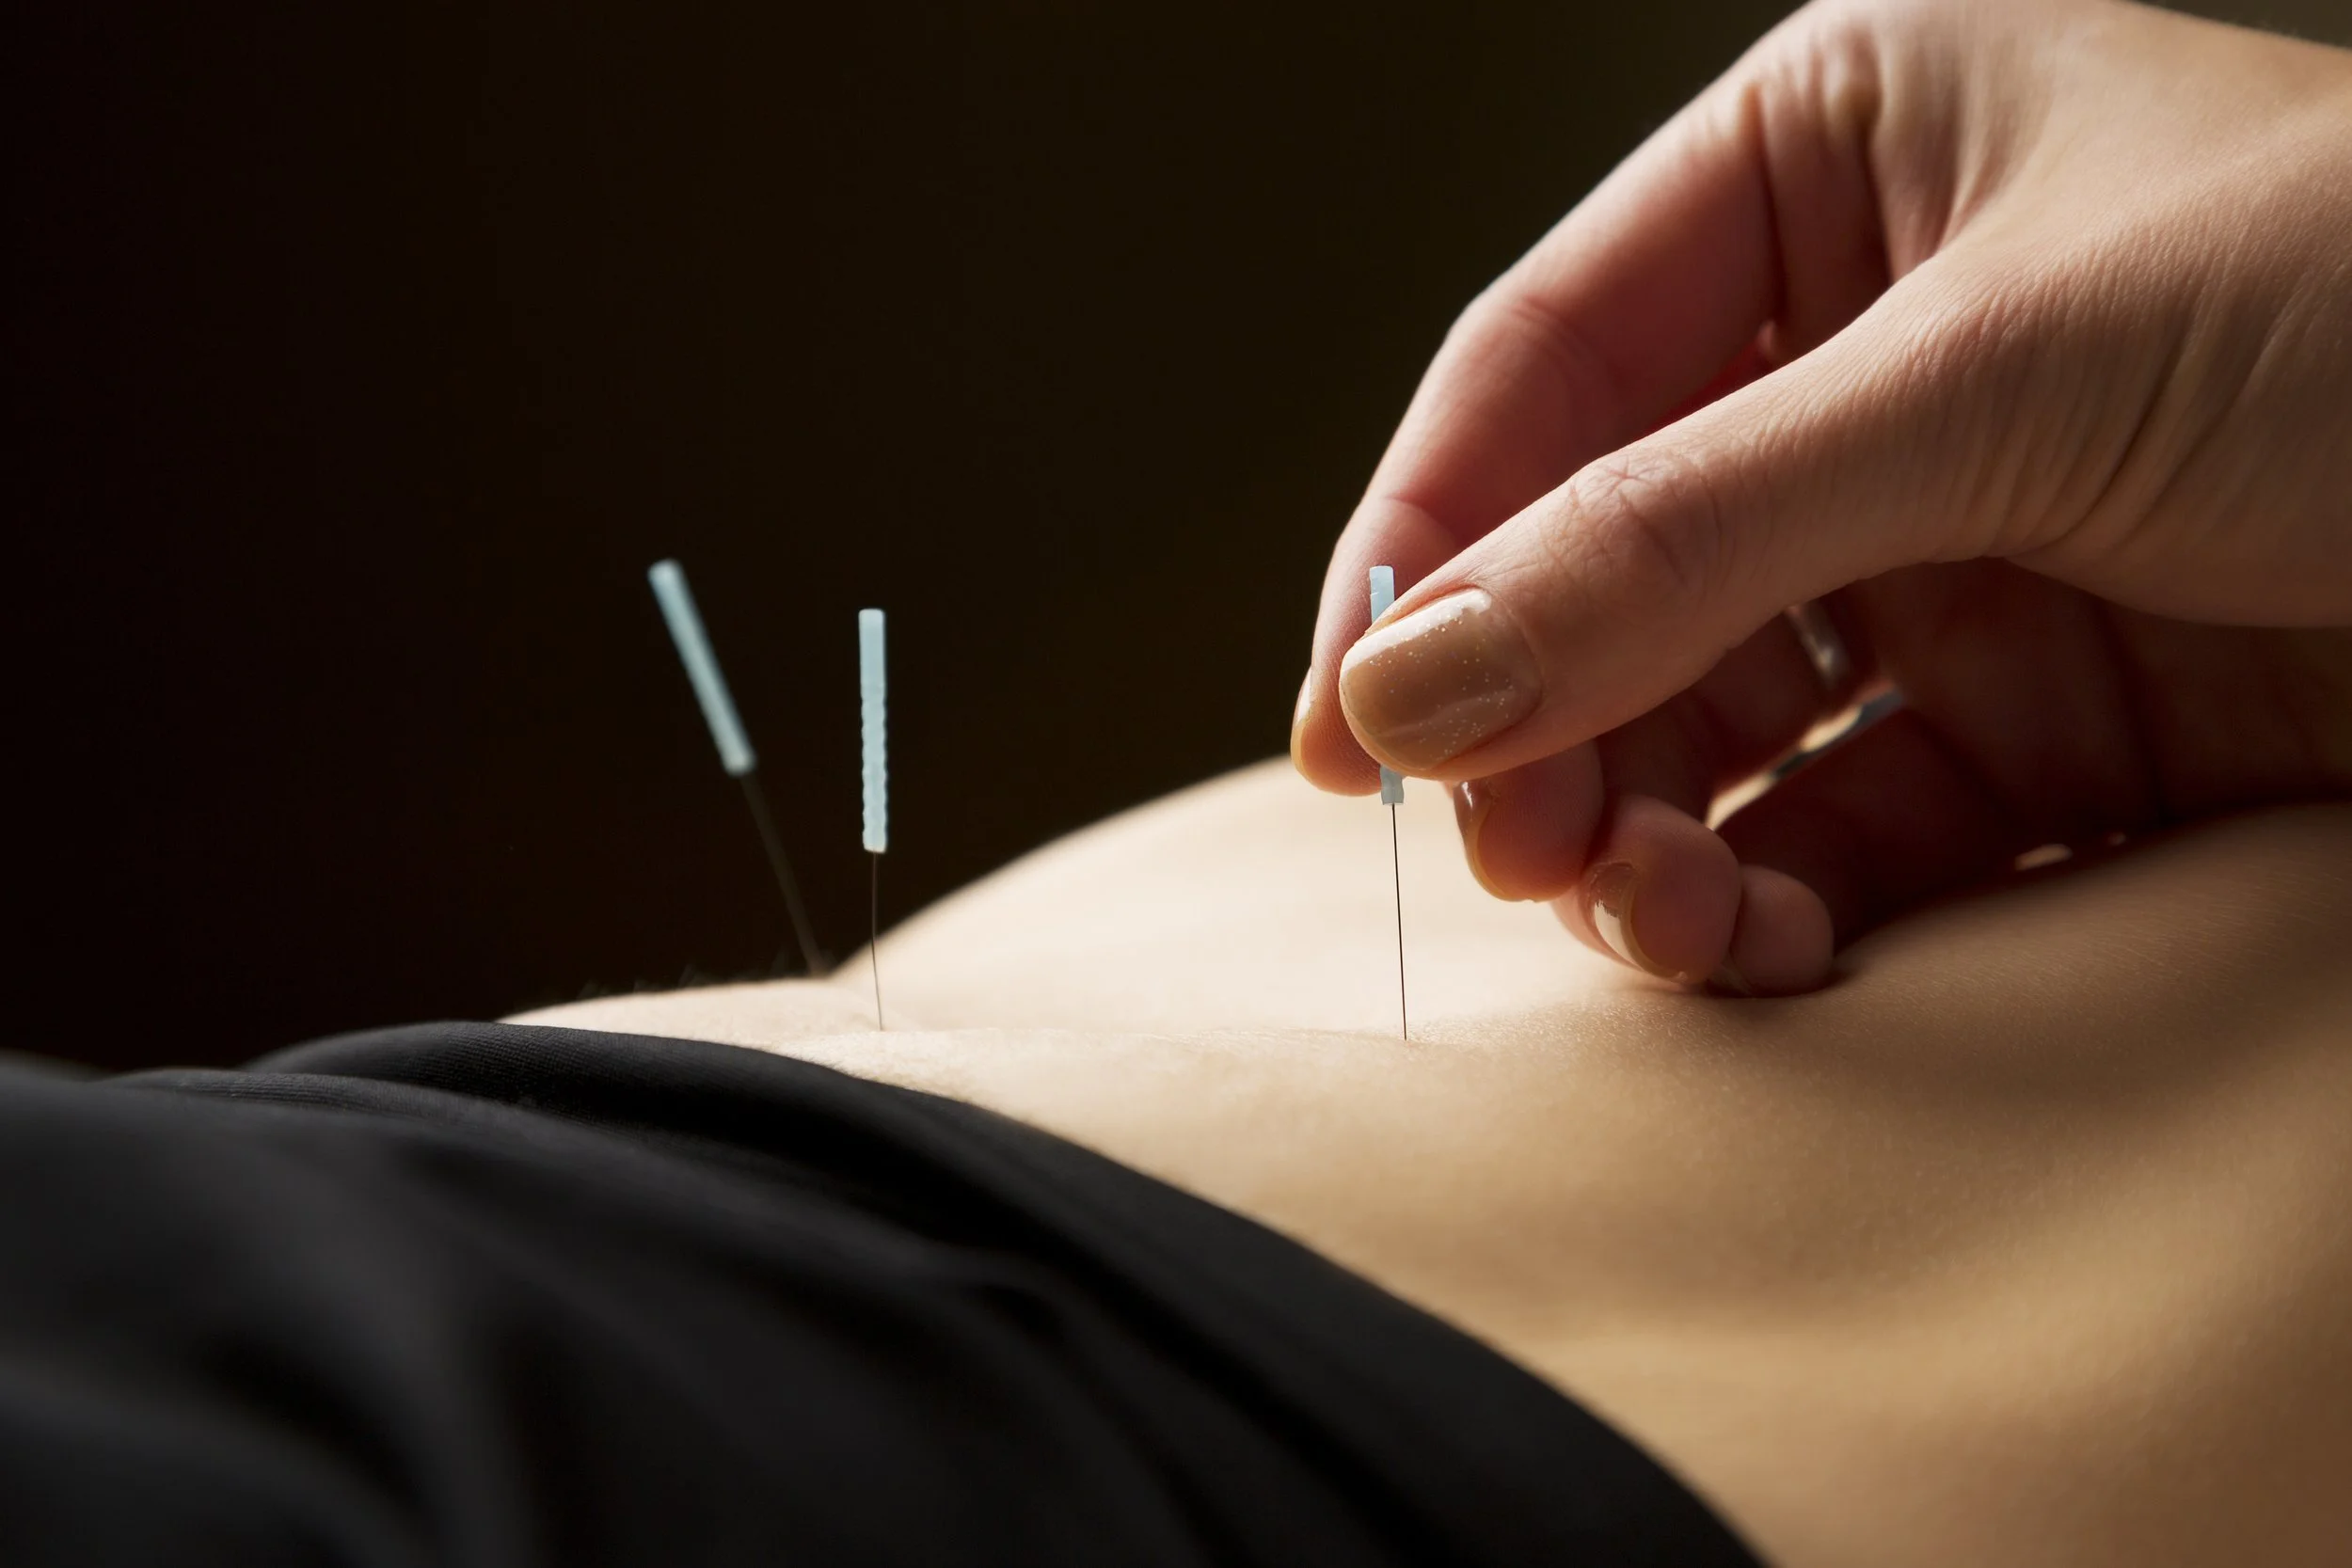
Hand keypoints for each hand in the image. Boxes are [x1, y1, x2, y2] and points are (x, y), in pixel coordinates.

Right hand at [1292, 0, 2351, 993]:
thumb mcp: (1999, 380)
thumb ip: (1679, 536)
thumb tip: (1402, 685)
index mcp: (1832, 172)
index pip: (1542, 370)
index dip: (1421, 548)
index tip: (1344, 727)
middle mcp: (1860, 355)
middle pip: (1595, 561)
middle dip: (1540, 719)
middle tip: (1516, 855)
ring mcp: (1940, 544)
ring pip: (1697, 715)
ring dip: (1646, 835)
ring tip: (1659, 927)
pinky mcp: (2034, 713)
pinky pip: (1836, 821)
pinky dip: (1778, 900)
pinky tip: (1774, 950)